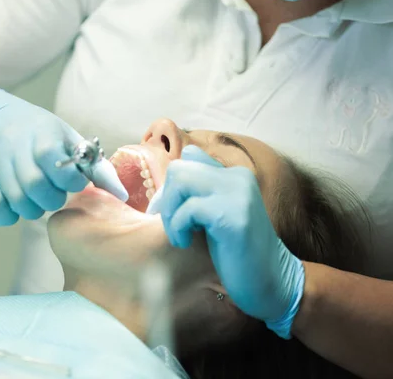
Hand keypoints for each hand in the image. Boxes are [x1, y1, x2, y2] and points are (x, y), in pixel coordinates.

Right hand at [0, 87, 125, 225]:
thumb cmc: (43, 135)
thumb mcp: (70, 140)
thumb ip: (96, 168)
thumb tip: (122, 195)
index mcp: (43, 133)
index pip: (53, 160)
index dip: (69, 179)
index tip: (74, 182)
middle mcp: (15, 146)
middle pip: (35, 186)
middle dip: (52, 200)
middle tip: (56, 195)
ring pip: (16, 200)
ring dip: (33, 210)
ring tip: (38, 201)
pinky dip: (9, 215)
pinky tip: (18, 207)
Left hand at [148, 145, 304, 337]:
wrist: (270, 281)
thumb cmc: (237, 251)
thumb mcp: (217, 213)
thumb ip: (202, 191)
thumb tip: (173, 173)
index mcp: (234, 174)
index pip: (190, 156)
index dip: (172, 185)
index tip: (172, 211)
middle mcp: (237, 177)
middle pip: (179, 168)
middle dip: (166, 199)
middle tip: (174, 227)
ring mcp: (237, 194)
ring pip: (180, 181)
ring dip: (170, 212)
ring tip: (179, 235)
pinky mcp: (234, 216)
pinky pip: (188, 210)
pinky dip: (178, 228)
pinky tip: (185, 243)